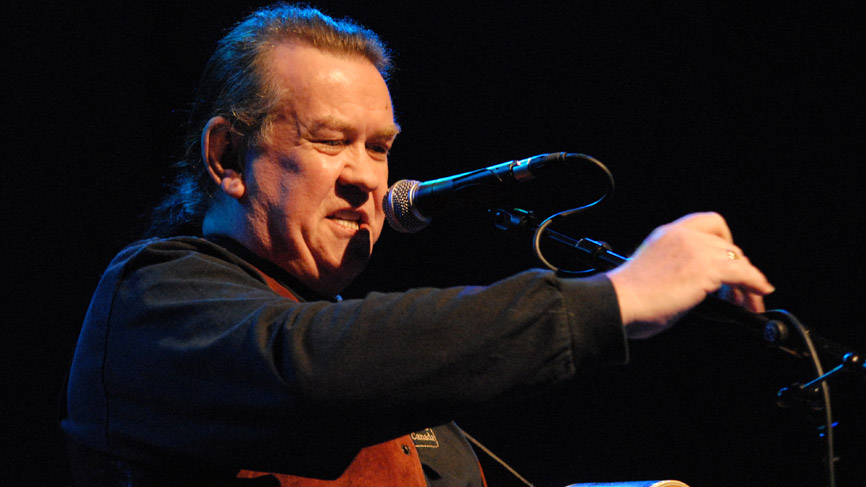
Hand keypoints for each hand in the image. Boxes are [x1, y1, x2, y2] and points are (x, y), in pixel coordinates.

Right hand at [606, 212, 773, 338]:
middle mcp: (683, 235)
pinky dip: (755, 285)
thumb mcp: (653, 270)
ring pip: (738, 260)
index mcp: (667, 234)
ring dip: (749, 282)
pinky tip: (758, 296)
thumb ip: (677, 269)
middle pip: (728, 245)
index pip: (709, 223)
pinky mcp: (707, 268)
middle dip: (738, 268)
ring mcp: (696, 250)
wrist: (618, 303)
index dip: (724, 241)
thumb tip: (702, 288)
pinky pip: (744, 274)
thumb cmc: (628, 298)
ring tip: (750, 302)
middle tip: (739, 292)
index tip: (727, 260)